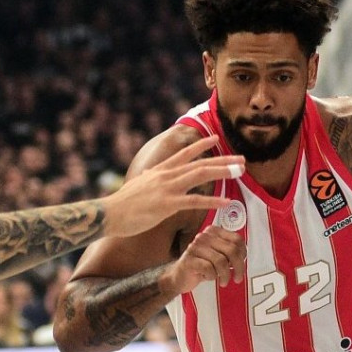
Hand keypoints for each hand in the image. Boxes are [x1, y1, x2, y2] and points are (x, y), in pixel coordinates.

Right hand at [104, 135, 244, 237]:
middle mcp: (166, 175)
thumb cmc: (122, 204)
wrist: (109, 213)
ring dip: (223, 172)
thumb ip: (147, 178)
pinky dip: (212, 200)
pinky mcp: (167, 204)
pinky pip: (195, 201)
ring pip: (201, 175)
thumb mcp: (137, 185)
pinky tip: (226, 202)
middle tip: (241, 159)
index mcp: (160, 171)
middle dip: (223, 160)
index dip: (201, 145)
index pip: (184, 154)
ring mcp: (167, 188)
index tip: (216, 138)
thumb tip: (148, 173)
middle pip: (200, 163)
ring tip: (240, 172)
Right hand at [163, 225, 245, 293]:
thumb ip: (230, 252)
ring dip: (225, 275)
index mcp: (213, 232)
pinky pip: (209, 269)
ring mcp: (195, 247)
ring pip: (221, 261)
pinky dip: (212, 276)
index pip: (236, 239)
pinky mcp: (189, 260)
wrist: (179, 277)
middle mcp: (204, 236)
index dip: (243, 253)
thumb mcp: (218, 256)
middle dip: (239, 267)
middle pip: (232, 250)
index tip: (242, 263)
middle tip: (237, 277)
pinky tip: (208, 277)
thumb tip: (243, 255)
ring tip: (223, 281)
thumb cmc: (200, 266)